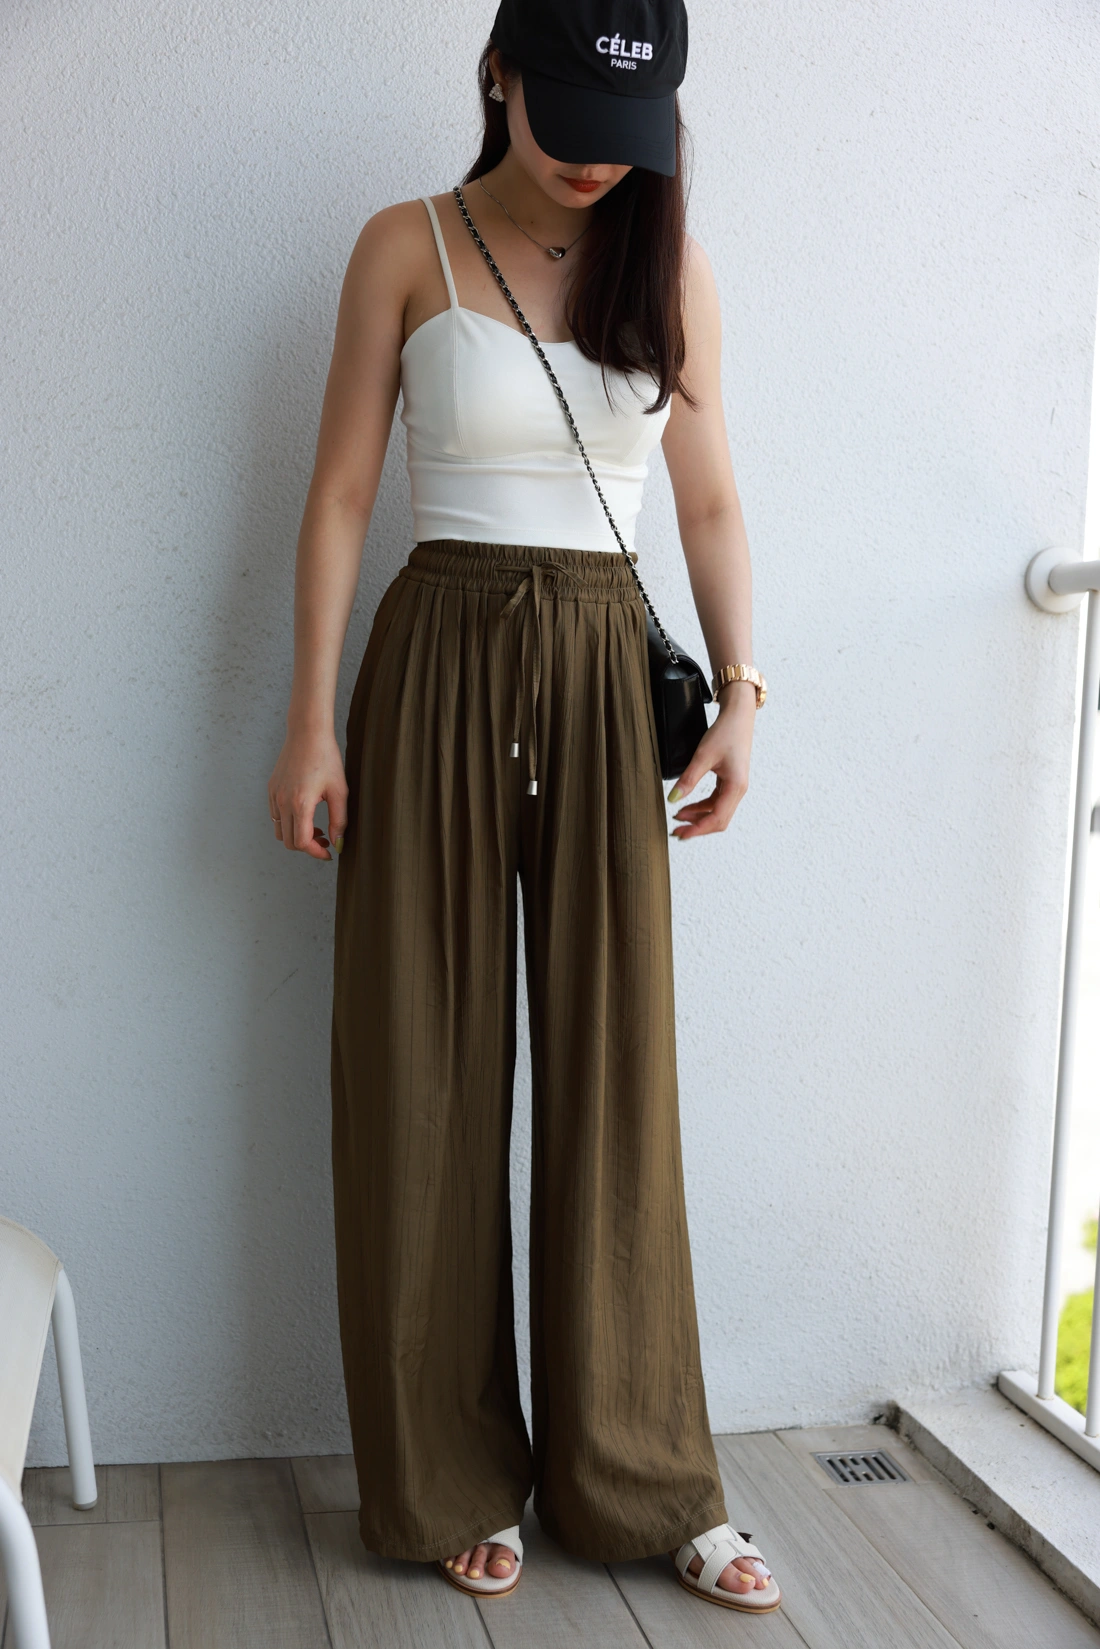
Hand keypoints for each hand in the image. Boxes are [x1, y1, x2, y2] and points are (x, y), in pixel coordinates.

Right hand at [268, 729, 347, 860]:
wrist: (307, 733)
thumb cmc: (326, 758)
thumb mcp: (339, 791)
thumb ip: (339, 820)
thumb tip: (338, 843)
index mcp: (300, 804)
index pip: (301, 842)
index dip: (316, 853)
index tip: (328, 853)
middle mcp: (282, 802)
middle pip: (288, 841)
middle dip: (307, 846)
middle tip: (325, 840)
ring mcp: (274, 795)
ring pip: (279, 830)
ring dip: (296, 835)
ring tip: (315, 828)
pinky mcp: (271, 789)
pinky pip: (276, 816)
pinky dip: (288, 823)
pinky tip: (305, 813)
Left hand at [666, 684, 754, 839]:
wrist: (738, 717)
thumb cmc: (725, 733)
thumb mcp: (703, 756)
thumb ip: (688, 779)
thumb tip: (672, 799)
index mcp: (735, 787)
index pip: (716, 818)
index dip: (697, 829)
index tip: (680, 833)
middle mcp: (739, 790)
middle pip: (719, 820)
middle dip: (698, 827)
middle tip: (676, 831)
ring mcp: (735, 787)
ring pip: (718, 812)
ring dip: (699, 818)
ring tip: (678, 817)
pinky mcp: (731, 782)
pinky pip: (717, 802)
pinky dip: (702, 807)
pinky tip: (688, 806)